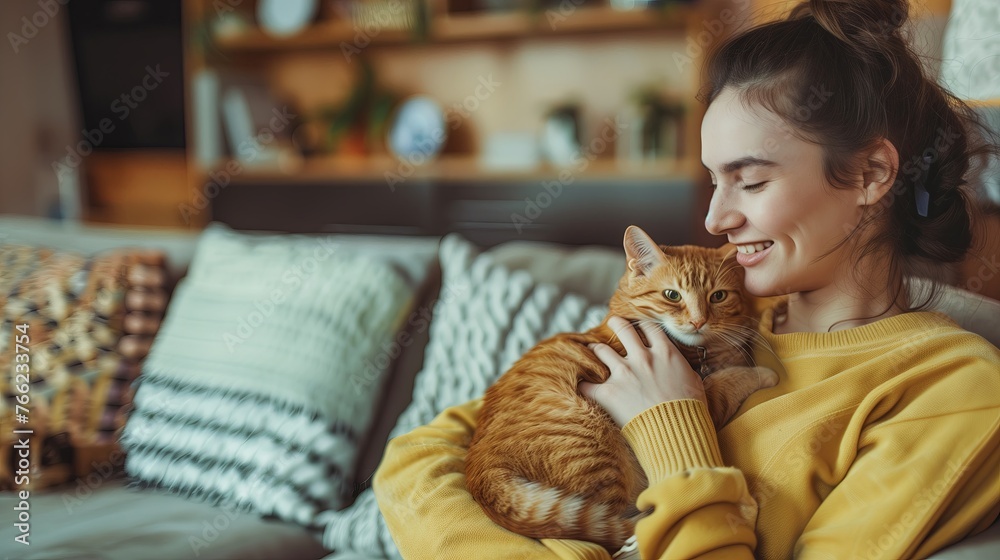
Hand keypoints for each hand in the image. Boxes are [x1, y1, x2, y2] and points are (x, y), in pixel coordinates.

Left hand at [579, 316, 706, 427]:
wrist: (678, 430)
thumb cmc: (690, 410)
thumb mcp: (694, 382)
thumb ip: (683, 369)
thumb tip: (684, 369)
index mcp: (665, 352)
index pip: (649, 327)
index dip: (642, 324)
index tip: (637, 325)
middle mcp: (642, 357)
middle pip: (623, 329)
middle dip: (616, 323)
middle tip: (612, 322)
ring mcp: (624, 373)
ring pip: (601, 350)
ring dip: (596, 350)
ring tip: (593, 350)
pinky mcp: (609, 392)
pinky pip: (587, 384)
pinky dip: (583, 384)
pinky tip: (580, 382)